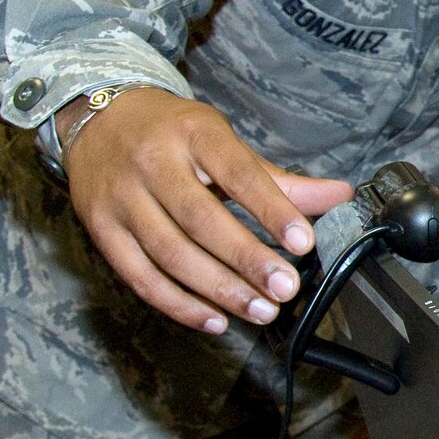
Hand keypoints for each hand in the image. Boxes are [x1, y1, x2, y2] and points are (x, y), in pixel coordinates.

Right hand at [62, 87, 352, 334]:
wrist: (98, 119)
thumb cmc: (172, 133)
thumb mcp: (223, 141)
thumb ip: (278, 179)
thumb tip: (340, 196)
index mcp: (193, 134)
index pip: (237, 174)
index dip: (272, 211)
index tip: (303, 242)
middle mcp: (152, 164)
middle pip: (201, 221)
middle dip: (247, 259)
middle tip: (285, 288)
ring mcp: (121, 198)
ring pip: (170, 254)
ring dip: (219, 290)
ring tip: (261, 310)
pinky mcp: (100, 229)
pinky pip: (140, 276)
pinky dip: (178, 304)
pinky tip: (214, 318)